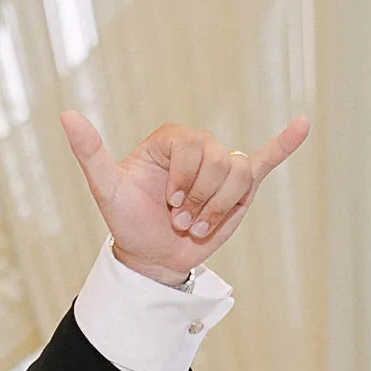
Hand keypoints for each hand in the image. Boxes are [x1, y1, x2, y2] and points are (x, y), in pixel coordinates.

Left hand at [60, 109, 309, 284]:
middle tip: (180, 221)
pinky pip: (267, 160)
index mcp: (174, 138)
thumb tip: (66, 116)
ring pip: (240, 179)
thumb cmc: (128, 219)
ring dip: (218, 210)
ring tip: (196, 225)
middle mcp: (202, 146)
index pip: (195, 149)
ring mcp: (224, 166)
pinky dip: (286, 144)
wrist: (150, 254)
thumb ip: (90, 152)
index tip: (168, 205)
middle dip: (200, 202)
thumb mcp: (106, 188)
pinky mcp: (241, 189)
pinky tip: (303, 124)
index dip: (185, 183)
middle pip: (221, 165)